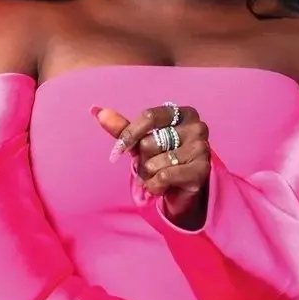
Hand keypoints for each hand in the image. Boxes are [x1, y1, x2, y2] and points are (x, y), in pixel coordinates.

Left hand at [94, 103, 209, 223]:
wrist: (181, 189)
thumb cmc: (161, 159)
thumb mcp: (140, 142)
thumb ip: (121, 127)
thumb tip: (96, 110)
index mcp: (182, 113)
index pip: (149, 117)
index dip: (128, 135)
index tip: (117, 151)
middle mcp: (197, 127)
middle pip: (149, 142)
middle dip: (142, 160)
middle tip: (151, 166)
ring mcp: (202, 148)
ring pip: (155, 162)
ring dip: (148, 175)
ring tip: (157, 176)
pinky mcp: (202, 170)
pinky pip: (164, 176)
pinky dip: (155, 186)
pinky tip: (161, 186)